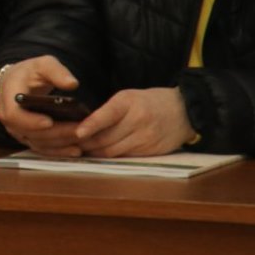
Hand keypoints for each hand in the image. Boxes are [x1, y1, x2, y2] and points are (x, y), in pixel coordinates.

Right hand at [0, 56, 85, 155]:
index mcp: (8, 98)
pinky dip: (58, 151)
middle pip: (31, 132)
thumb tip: (72, 84)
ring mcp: (18, 131)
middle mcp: (10, 119)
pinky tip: (76, 150)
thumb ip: (56, 71)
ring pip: (38, 143)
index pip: (14, 114)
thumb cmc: (29, 74)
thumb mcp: (42, 65)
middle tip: (79, 130)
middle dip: (56, 132)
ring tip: (82, 140)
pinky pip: (42, 149)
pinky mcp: (28, 138)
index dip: (31, 121)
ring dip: (60, 143)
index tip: (49, 121)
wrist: (17, 84)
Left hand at [76, 86, 194, 157]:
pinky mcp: (150, 152)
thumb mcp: (129, 97)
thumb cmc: (151, 101)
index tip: (77, 133)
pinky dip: (109, 157)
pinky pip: (123, 157)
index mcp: (129, 102)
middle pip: (105, 138)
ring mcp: (145, 138)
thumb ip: (109, 110)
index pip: (107, 115)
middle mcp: (137, 121)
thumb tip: (82, 125)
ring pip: (112, 151)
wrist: (185, 111)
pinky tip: (99, 155)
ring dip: (94, 152)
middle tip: (69, 144)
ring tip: (80, 151)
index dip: (91, 125)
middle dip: (85, 143)